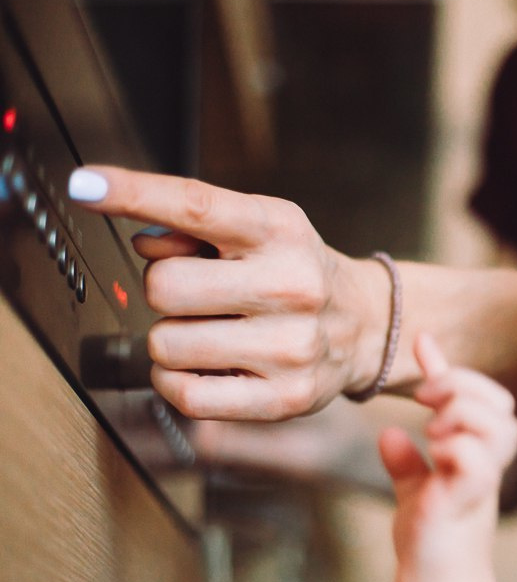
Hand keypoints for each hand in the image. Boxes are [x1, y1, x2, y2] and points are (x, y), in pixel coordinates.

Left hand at [69, 166, 390, 419]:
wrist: (365, 326)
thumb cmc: (297, 272)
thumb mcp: (260, 229)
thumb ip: (196, 227)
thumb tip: (143, 244)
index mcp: (280, 231)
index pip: (196, 204)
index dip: (134, 192)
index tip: (87, 184)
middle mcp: (292, 285)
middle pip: (163, 286)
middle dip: (164, 292)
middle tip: (198, 296)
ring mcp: (291, 346)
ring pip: (167, 344)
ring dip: (171, 340)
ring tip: (210, 333)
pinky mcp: (285, 397)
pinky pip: (186, 394)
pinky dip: (177, 381)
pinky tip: (205, 367)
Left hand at [379, 333, 516, 581]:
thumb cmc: (431, 546)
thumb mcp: (415, 491)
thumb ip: (407, 461)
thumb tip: (391, 433)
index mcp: (476, 455)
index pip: (479, 400)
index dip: (451, 367)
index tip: (422, 340)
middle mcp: (485, 464)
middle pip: (499, 403)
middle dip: (462, 384)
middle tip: (423, 398)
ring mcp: (480, 481)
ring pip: (498, 425)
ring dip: (462, 414)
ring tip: (432, 429)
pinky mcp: (466, 502)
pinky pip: (477, 460)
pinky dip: (456, 446)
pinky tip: (433, 453)